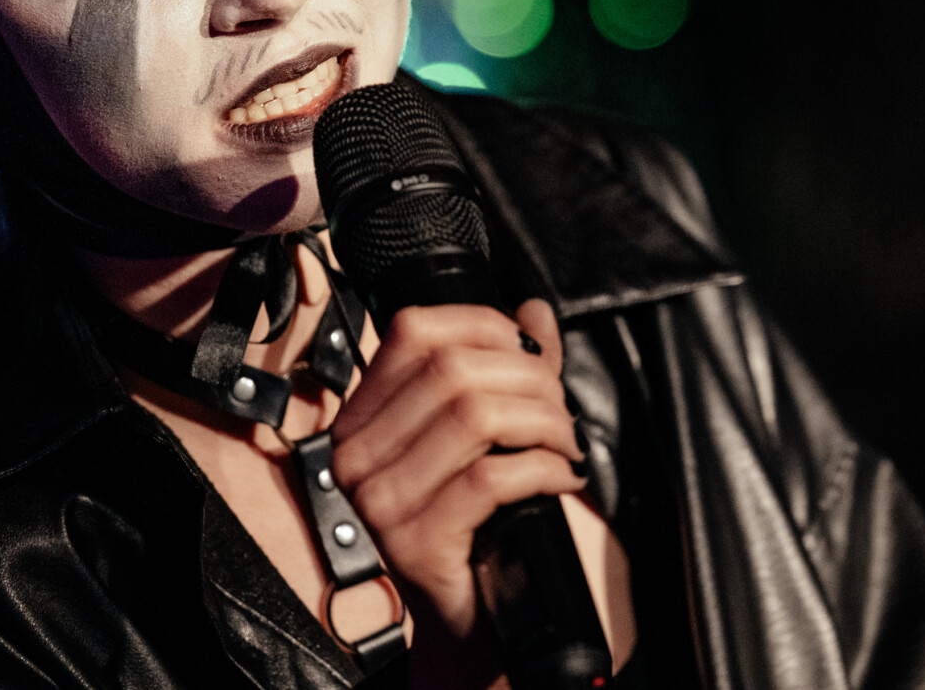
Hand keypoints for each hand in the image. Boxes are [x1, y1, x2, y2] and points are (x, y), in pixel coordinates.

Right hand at [329, 298, 584, 675]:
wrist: (468, 613)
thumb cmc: (474, 521)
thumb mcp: (487, 432)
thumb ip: (510, 367)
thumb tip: (533, 311)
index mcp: (365, 416)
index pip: (414, 331)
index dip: (485, 325)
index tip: (530, 350)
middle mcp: (359, 454)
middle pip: (454, 370)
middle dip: (530, 380)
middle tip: (561, 409)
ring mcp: (380, 501)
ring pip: (475, 417)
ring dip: (543, 423)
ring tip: (566, 443)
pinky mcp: (415, 541)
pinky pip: (491, 479)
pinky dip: (542, 470)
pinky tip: (561, 478)